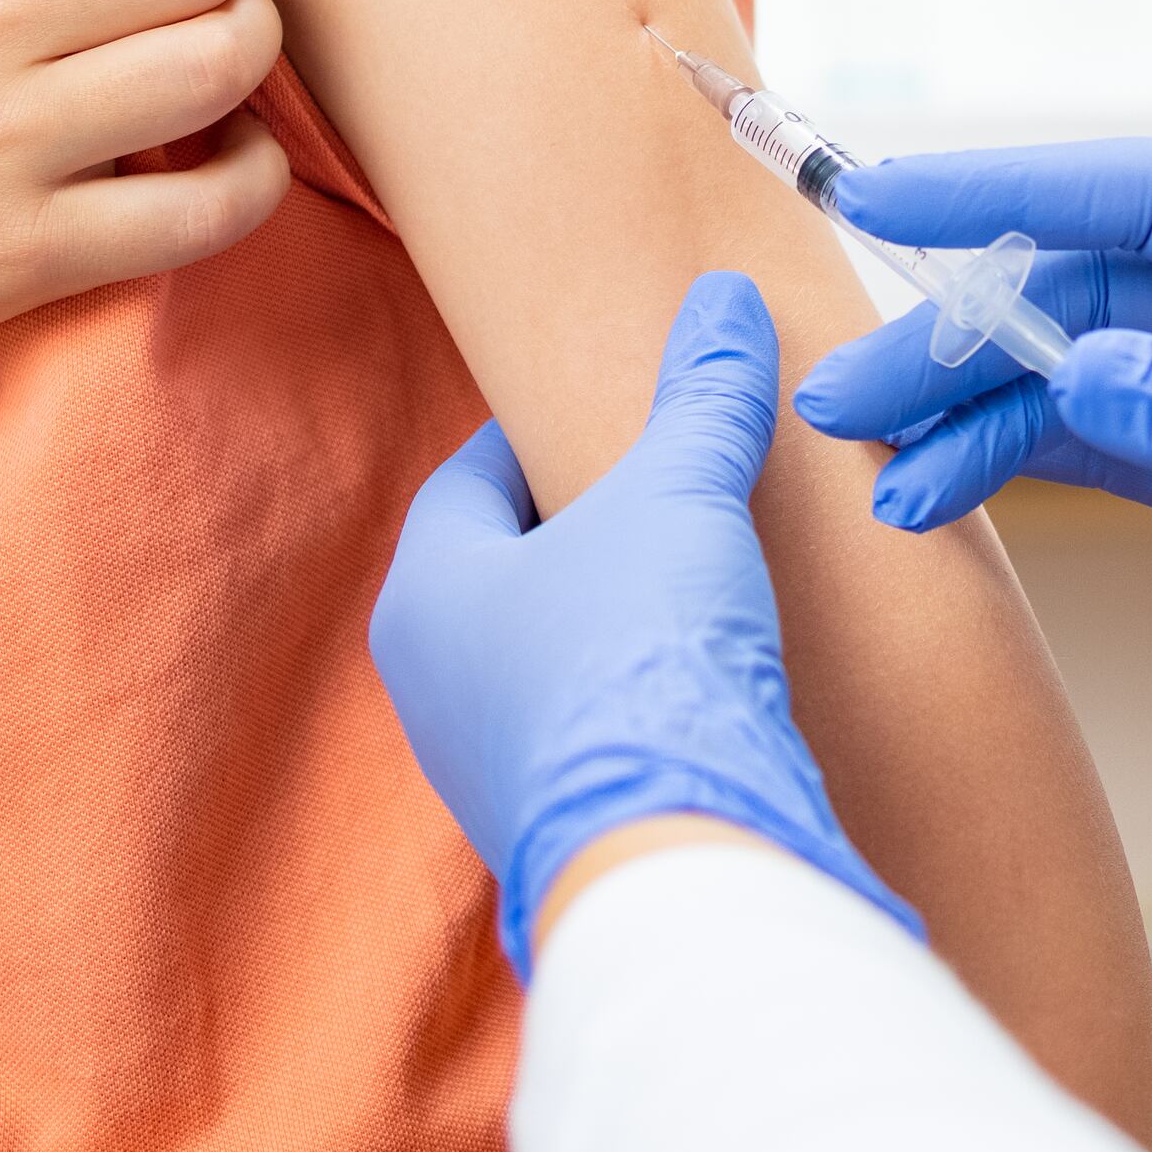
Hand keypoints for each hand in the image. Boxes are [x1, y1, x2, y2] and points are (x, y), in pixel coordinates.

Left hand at [371, 275, 920, 976]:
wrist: (674, 854)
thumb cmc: (640, 660)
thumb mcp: (681, 496)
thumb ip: (703, 397)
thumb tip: (725, 297)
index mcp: (426, 593)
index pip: (474, 476)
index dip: (551, 432)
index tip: (623, 414)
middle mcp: (431, 687)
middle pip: (512, 569)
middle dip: (590, 529)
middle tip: (673, 490)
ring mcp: (486, 769)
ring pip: (548, 657)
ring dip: (616, 620)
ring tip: (703, 584)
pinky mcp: (552, 829)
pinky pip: (588, 733)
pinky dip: (638, 697)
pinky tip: (706, 682)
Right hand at [796, 143, 1151, 732]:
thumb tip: (1083, 371)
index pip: (1148, 194)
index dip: (1014, 187)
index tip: (887, 195)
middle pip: (1086, 290)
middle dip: (963, 331)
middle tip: (850, 390)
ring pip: (1073, 375)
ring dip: (971, 412)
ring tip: (875, 466)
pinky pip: (1094, 448)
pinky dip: (1012, 463)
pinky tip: (938, 488)